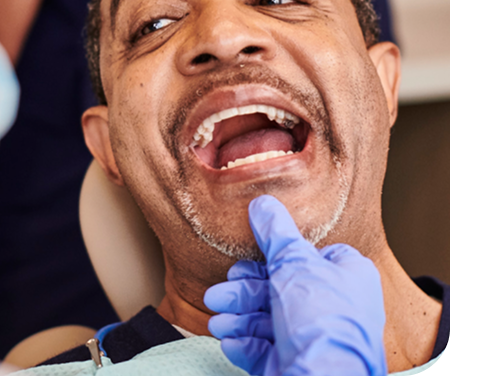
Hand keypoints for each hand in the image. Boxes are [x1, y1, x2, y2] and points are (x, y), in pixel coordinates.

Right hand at [204, 195, 386, 375]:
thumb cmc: (321, 320)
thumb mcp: (295, 262)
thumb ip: (275, 232)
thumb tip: (263, 203)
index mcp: (345, 277)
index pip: (310, 255)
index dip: (280, 254)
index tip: (253, 253)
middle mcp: (332, 308)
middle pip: (278, 288)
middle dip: (243, 291)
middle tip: (219, 293)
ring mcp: (314, 339)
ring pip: (266, 319)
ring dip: (237, 317)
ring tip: (218, 321)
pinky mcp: (295, 364)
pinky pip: (264, 349)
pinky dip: (244, 343)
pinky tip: (230, 340)